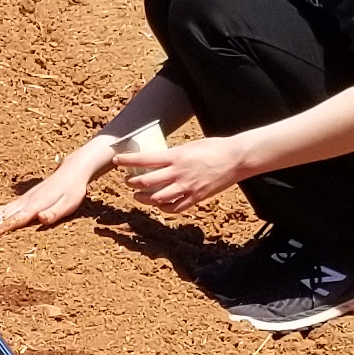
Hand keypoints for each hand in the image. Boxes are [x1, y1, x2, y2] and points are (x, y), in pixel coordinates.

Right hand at [0, 147, 103, 239]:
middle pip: (4, 217)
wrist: (73, 170)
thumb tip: (41, 219)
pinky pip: (7, 207)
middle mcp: (26, 202)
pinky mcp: (26, 197)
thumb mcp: (69, 204)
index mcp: (35, 206)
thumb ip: (54, 213)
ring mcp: (25, 199)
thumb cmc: (73, 190)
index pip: (14, 221)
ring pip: (3, 212)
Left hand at [123, 134, 248, 213]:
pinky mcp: (196, 198)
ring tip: (137, 195)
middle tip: (128, 181)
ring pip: (157, 198)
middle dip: (133, 182)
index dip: (128, 161)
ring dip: (144, 198)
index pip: (145, 159)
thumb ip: (174, 155)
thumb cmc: (214, 148)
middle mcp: (178, 173)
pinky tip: (158, 204)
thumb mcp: (189, 147)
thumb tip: (159, 159)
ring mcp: (187, 187)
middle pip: (147, 181)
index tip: (117, 160)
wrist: (236, 158)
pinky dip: (163, 207)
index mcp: (176, 156)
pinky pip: (174, 208)